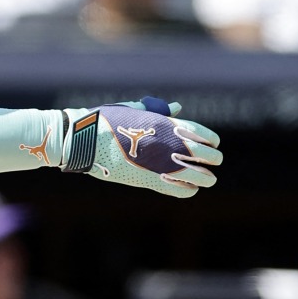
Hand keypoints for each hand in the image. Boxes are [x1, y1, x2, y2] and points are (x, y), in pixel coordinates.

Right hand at [61, 96, 221, 197]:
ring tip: (208, 179)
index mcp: (164, 124)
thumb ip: (158, 111)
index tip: (214, 143)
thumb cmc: (106, 120)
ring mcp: (160, 163)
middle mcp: (168, 143)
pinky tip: (191, 189)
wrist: (83, 140)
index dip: (211, 140)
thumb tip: (176, 108)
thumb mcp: (134, 110)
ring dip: (205, 177)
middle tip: (214, 162)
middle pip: (204, 155)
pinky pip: (179, 189)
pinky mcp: (149, 181)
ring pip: (196, 175)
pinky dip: (188, 190)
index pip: (201, 133)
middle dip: (212, 159)